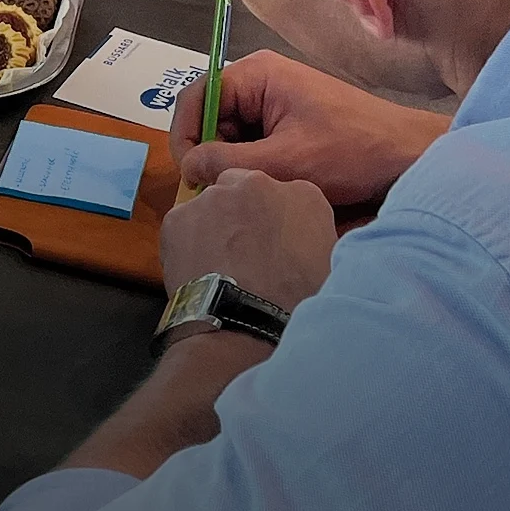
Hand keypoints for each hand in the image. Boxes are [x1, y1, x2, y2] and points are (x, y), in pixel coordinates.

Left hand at [158, 167, 335, 311]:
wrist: (245, 327)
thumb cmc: (296, 305)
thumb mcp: (329, 268)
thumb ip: (315, 240)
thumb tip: (305, 244)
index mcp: (303, 195)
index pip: (288, 196)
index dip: (277, 220)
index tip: (275, 242)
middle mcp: (257, 183)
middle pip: (245, 189)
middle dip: (243, 213)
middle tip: (245, 250)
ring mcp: (214, 197)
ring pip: (211, 205)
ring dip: (215, 226)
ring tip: (220, 265)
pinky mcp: (179, 216)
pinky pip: (183, 224)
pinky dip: (187, 242)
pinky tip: (198, 269)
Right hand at [170, 49, 446, 210]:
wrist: (412, 157)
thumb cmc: (352, 152)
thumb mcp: (285, 163)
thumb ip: (228, 164)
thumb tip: (188, 169)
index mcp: (255, 75)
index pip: (195, 98)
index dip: (185, 137)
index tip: (190, 178)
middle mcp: (260, 82)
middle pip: (210, 117)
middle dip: (211, 155)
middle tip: (220, 194)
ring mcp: (276, 102)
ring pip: (231, 135)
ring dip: (235, 165)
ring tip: (249, 193)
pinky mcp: (290, 125)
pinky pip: (254, 144)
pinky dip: (254, 167)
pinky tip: (268, 188)